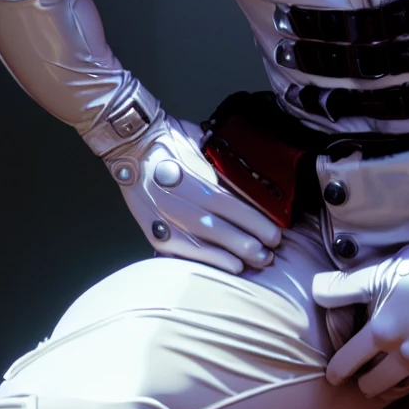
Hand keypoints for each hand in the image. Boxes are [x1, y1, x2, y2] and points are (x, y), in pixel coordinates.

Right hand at [105, 114, 283, 272]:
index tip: (276, 233)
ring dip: (232, 257)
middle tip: (270, 255)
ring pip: (204, 244)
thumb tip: (252, 184)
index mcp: (194, 182)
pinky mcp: (155, 232)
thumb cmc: (171, 141)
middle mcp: (180, 204)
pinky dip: (207, 260)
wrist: (132, 145)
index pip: (231, 207)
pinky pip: (183, 252)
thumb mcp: (203, 147)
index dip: (255, 223)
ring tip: (254, 263)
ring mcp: (166, 220)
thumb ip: (223, 169)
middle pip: (220, 230)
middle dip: (249, 245)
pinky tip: (228, 267)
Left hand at [312, 221, 408, 397]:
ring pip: (396, 388)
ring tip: (380, 381)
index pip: (347, 362)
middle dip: (361, 382)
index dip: (336, 371)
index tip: (333, 375)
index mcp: (382, 330)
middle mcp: (403, 353)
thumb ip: (347, 285)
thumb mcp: (385, 269)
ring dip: (385, 387)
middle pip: (371, 384)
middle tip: (358, 378)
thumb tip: (315, 291)